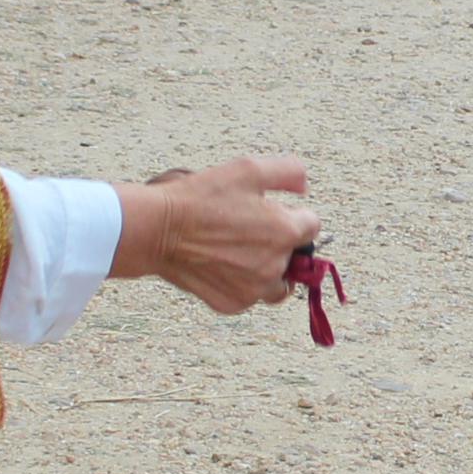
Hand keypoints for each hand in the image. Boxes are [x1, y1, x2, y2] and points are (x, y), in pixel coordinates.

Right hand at [113, 156, 321, 313]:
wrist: (160, 229)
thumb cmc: (201, 198)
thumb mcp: (248, 169)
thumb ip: (287, 173)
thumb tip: (304, 186)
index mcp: (285, 232)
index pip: (312, 227)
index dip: (293, 216)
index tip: (272, 214)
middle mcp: (275, 266)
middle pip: (295, 258)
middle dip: (279, 245)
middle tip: (248, 231)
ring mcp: (254, 289)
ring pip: (276, 284)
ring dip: (267, 271)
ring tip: (241, 253)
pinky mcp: (232, 303)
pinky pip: (248, 297)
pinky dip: (240, 284)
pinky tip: (220, 265)